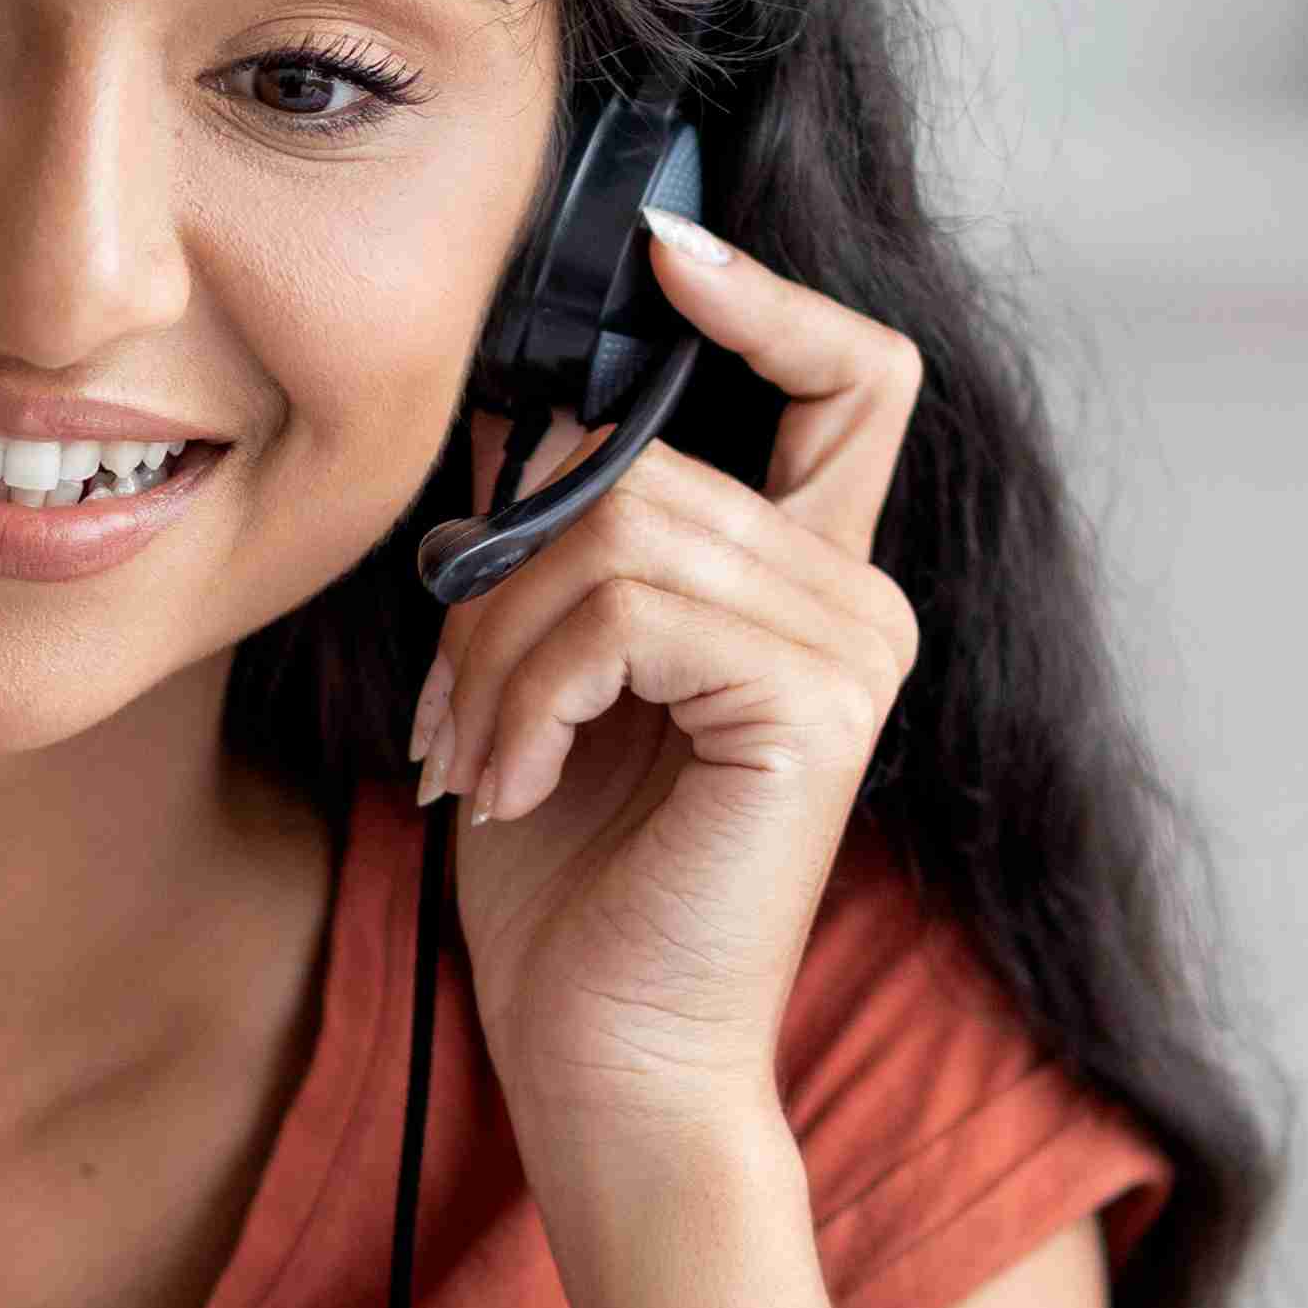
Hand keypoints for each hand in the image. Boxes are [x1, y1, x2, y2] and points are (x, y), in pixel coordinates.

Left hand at [411, 211, 923, 1150]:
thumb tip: (509, 400)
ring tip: (476, 751)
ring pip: (618, 532)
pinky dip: (534, 690)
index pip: (851, 373)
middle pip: (647, 462)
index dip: (760, 294)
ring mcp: (853, 648)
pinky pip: (628, 611)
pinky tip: (521, 782)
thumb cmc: (570, 882)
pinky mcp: (816, 703)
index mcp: (808, 578)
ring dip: (498, 644)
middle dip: (500, 569)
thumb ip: (553, 533)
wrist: (604, 1058)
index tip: (654, 248)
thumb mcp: (539, 666)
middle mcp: (858, 599)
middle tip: (449, 701)